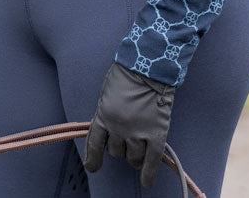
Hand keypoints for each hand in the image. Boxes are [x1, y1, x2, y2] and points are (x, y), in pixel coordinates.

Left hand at [84, 62, 174, 188]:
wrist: (148, 67)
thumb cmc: (126, 75)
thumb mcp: (107, 94)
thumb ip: (106, 115)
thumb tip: (108, 134)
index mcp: (103, 116)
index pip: (94, 144)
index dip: (93, 158)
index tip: (93, 167)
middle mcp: (118, 128)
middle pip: (116, 152)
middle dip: (119, 147)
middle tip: (126, 136)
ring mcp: (138, 133)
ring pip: (133, 159)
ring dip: (134, 156)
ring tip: (138, 148)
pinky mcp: (156, 135)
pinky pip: (152, 162)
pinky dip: (149, 174)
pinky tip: (147, 181)